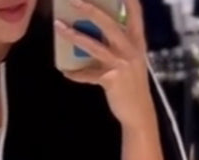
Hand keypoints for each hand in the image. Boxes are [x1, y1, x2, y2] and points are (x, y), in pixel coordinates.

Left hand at [55, 0, 155, 132]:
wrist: (139, 112)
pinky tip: (65, 71)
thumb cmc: (132, 83)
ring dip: (74, 35)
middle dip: (89, 8)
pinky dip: (75, 73)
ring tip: (59, 26)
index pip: (135, 11)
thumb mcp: (131, 58)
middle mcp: (130, 48)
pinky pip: (87, 74)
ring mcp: (120, 63)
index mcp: (137, 40)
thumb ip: (117, 43)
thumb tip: (93, 31)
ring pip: (93, 45)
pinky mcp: (110, 80)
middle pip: (108, 23)